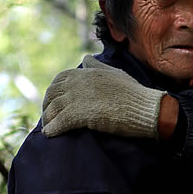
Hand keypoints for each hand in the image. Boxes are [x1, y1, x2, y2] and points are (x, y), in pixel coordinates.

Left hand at [42, 54, 165, 138]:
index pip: (59, 80)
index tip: (54, 101)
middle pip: (52, 94)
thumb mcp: (114, 73)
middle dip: (47, 106)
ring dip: (48, 119)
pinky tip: (50, 135)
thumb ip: (97, 66)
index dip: (54, 92)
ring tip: (48, 128)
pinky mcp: (79, 115)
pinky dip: (52, 129)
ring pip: (52, 109)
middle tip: (49, 117)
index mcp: (84, 73)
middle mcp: (77, 83)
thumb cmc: (133, 92)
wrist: (144, 108)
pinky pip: (59, 122)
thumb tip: (85, 58)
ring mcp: (77, 98)